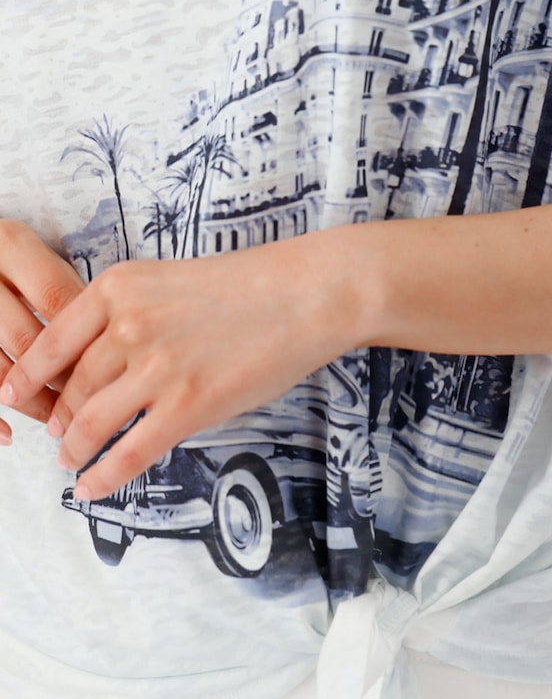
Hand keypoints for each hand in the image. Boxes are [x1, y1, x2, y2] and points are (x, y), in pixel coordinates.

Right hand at [0, 220, 84, 443]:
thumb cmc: (0, 259)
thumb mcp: (26, 253)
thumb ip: (57, 284)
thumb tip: (106, 338)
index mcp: (8, 244)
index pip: (58, 297)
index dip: (86, 338)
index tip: (112, 368)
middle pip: (28, 339)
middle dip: (63, 378)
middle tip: (89, 404)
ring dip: (30, 402)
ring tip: (57, 421)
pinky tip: (8, 434)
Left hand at [0, 240, 356, 497]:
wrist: (306, 294)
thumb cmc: (250, 286)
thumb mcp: (172, 281)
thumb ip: (131, 315)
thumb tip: (98, 366)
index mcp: (120, 289)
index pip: (51, 342)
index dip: (29, 378)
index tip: (15, 395)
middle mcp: (128, 326)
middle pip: (70, 388)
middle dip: (59, 419)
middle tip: (58, 434)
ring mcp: (156, 368)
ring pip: (89, 425)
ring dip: (74, 451)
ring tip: (71, 462)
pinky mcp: (187, 406)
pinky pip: (128, 453)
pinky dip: (102, 476)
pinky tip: (91, 487)